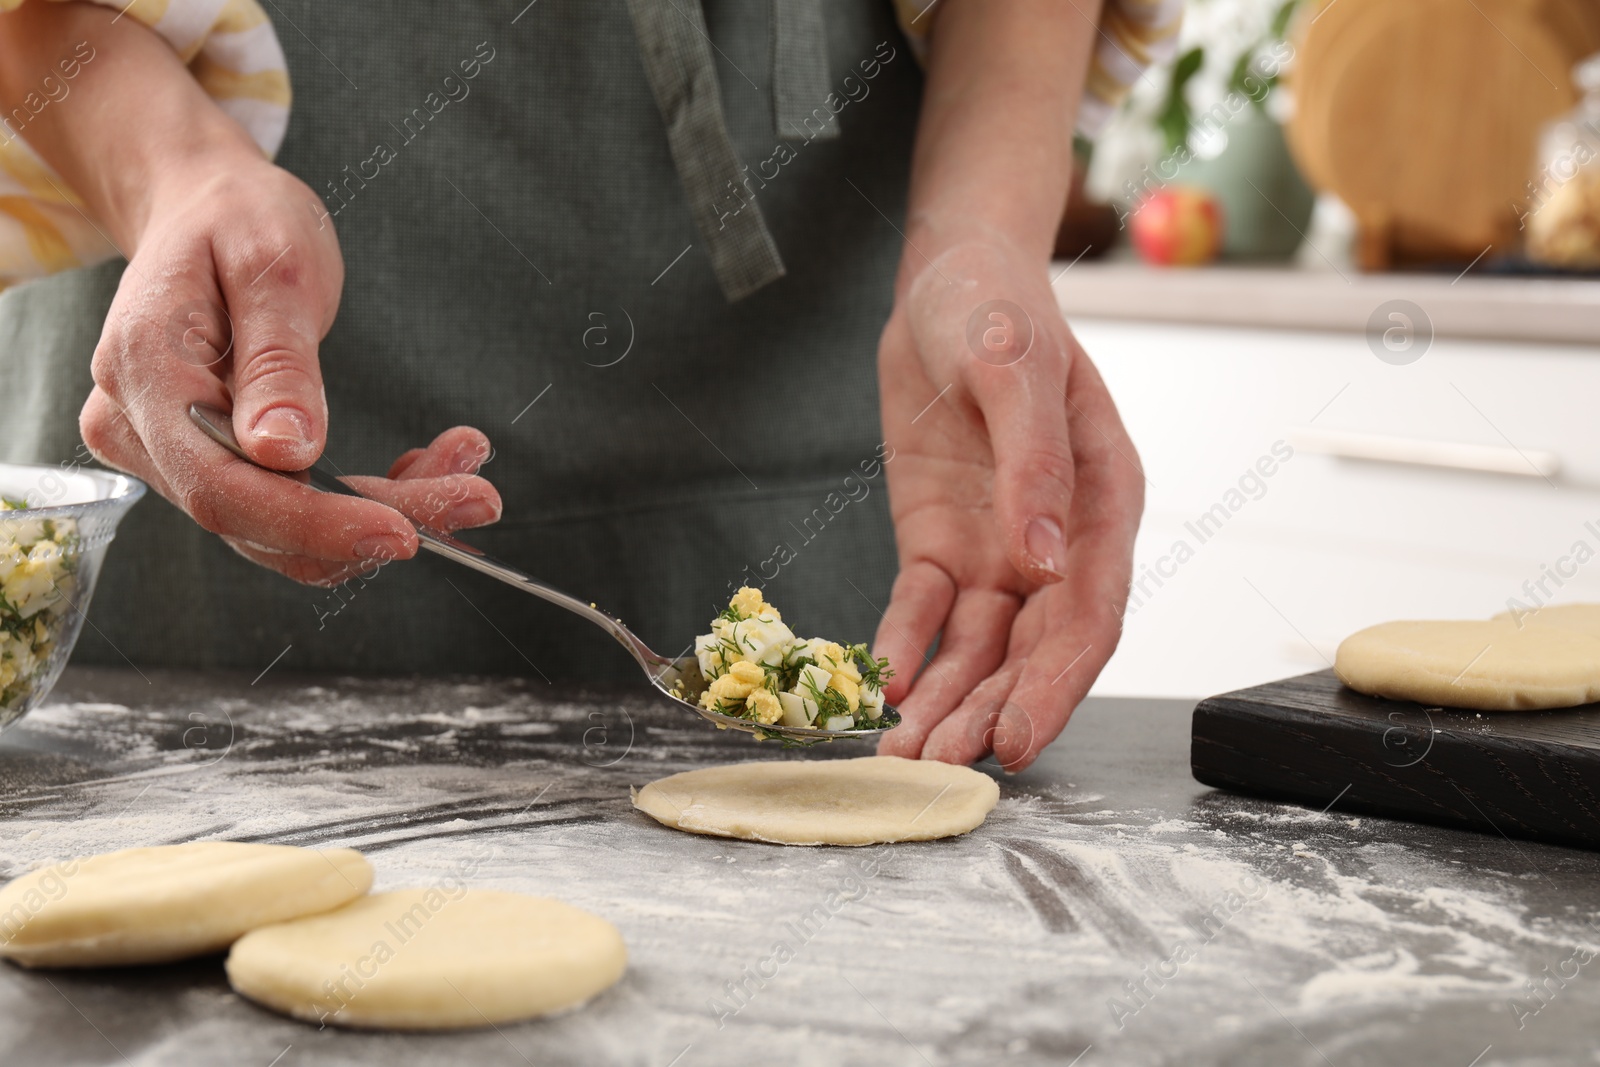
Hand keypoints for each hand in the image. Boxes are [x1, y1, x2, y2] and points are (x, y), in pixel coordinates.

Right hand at [80, 150, 501, 585]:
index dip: (315, 525)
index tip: (405, 532)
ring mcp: (172, 451)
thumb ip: (278, 362)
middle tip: (475, 500)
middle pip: (258, 518)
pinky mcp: (211, 460)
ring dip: (381, 511)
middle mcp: (143, 429)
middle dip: (372, 522)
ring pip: (281, 525)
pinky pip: (286, 503)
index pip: (224, 488)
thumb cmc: (237, 219)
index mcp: (145, 376)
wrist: (207, 206)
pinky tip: (422, 467)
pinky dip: (361, 499)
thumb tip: (286, 454)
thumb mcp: (272, 266)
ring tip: (463, 472)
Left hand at [873, 239, 1142, 771]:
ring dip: (945, 701)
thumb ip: (1035, 463)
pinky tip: (881, 687)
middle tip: (942, 767)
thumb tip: (1047, 561)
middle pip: (1032, 649)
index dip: (1055, 684)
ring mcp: (999, 549)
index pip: (1090, 616)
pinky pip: (923, 612)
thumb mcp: (1015, 369)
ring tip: (905, 753)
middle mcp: (1057, 542)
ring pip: (977, 648)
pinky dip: (903, 650)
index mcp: (1105, 503)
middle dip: (991, 712)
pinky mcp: (942, 546)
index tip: (1015, 738)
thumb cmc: (996, 308)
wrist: (944, 283)